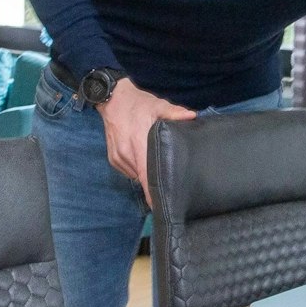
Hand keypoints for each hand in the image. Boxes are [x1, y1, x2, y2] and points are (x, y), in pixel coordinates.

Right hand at [95, 79, 195, 203]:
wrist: (112, 99)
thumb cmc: (138, 104)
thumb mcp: (158, 105)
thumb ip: (174, 113)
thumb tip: (192, 116)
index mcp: (138, 144)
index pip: (146, 176)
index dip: (153, 194)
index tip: (163, 206)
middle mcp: (126, 155)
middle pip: (143, 179)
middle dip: (155, 185)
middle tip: (171, 189)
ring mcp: (118, 158)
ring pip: (136, 176)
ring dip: (146, 175)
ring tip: (158, 170)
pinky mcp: (113, 159)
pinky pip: (129, 171)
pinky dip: (137, 169)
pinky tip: (144, 160)